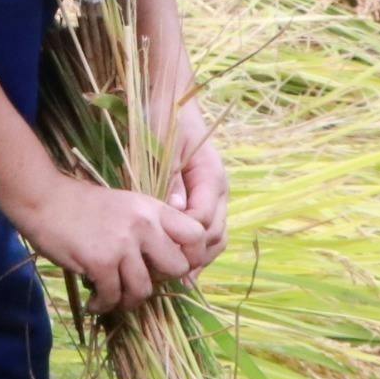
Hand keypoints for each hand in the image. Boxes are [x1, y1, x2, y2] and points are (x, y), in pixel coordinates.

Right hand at [7, 175, 206, 315]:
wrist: (43, 199)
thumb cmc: (80, 204)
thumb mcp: (124, 205)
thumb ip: (147, 227)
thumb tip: (163, 263)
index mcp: (152, 208)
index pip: (196, 234)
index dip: (192, 255)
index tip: (173, 267)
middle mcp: (143, 225)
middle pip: (177, 268)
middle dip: (160, 281)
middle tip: (140, 281)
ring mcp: (122, 244)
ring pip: (144, 289)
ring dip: (128, 300)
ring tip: (113, 297)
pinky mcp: (100, 261)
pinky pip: (113, 296)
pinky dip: (104, 304)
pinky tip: (94, 302)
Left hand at [164, 99, 228, 269]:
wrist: (170, 101)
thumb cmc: (163, 119)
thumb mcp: (161, 146)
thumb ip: (170, 178)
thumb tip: (177, 209)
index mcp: (211, 176)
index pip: (203, 220)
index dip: (184, 241)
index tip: (159, 254)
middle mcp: (220, 191)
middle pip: (214, 236)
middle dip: (192, 256)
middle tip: (163, 273)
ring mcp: (215, 197)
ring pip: (216, 239)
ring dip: (197, 258)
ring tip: (171, 277)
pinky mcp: (205, 201)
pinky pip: (208, 233)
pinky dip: (196, 251)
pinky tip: (176, 266)